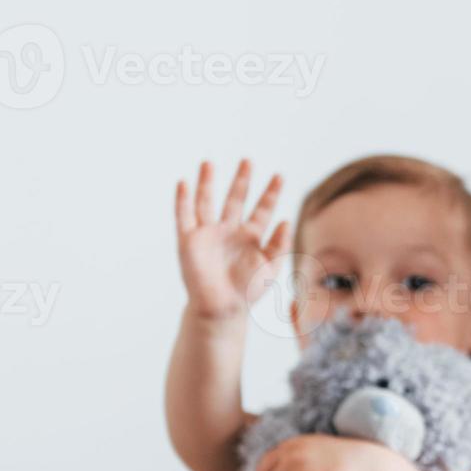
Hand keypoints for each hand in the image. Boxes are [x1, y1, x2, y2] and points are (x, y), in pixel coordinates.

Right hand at [175, 160, 289, 321]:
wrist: (222, 309)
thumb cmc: (248, 291)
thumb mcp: (271, 268)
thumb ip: (280, 245)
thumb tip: (288, 221)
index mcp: (251, 237)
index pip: (262, 209)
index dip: (271, 193)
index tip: (280, 175)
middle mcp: (229, 231)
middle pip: (235, 199)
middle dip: (242, 181)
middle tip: (248, 161)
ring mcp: (209, 234)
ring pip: (207, 202)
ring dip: (207, 183)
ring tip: (208, 163)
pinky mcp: (189, 240)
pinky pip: (184, 216)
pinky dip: (182, 200)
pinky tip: (184, 183)